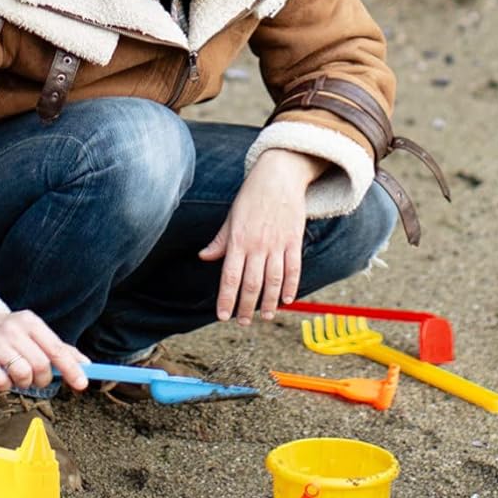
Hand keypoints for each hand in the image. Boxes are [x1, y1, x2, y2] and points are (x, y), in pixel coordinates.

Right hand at [0, 309, 87, 392]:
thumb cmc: (11, 335)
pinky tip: (1, 376)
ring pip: (22, 374)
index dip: (71, 368)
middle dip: (43, 379)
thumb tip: (86, 365)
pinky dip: (5, 385)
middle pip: (41, 364)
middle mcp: (13, 329)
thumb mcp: (35, 335)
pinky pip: (1, 382)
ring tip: (18, 376)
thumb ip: (60, 350)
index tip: (82, 384)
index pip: (56, 349)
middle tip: (37, 379)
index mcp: (31, 322)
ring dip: (24, 383)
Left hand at [198, 148, 323, 324]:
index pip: (229, 277)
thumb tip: (204, 257)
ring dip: (269, 302)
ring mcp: (277, 243)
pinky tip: (287, 299)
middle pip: (251, 284)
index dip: (226, 299)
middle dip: (246, 307)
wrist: (279, 175)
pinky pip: (293, 268)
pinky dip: (291, 286)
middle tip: (242, 322)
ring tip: (265, 316)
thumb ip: (220, 240)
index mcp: (238, 240)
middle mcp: (257, 245)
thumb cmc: (252, 195)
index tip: (223, 316)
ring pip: (273, 280)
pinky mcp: (294, 240)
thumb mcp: (231, 216)